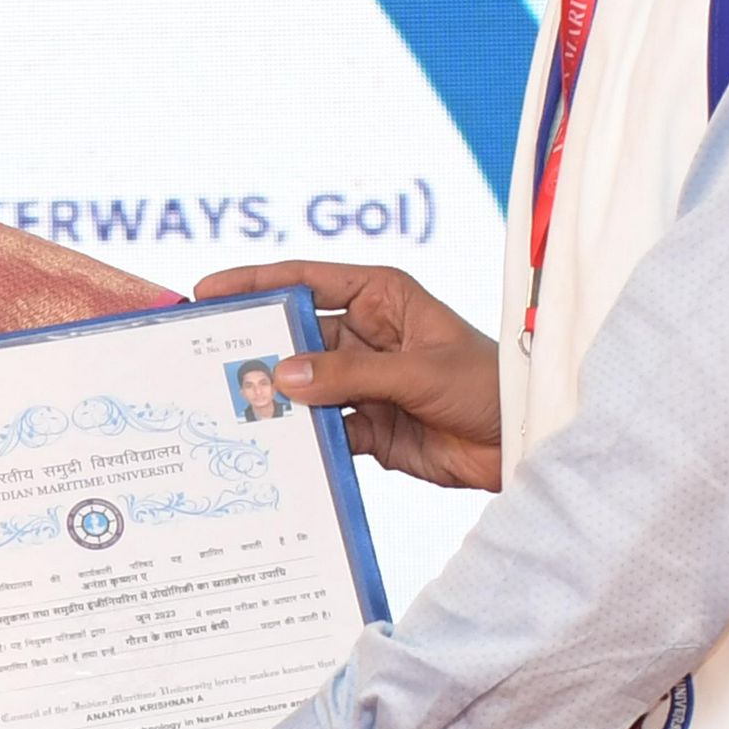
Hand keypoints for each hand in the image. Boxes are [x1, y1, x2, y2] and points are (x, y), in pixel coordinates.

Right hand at [195, 262, 502, 488]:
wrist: (526, 444)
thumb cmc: (489, 385)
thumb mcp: (419, 371)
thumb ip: (350, 375)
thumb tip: (284, 377)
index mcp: (381, 297)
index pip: (305, 281)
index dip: (255, 284)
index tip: (208, 293)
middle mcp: (367, 335)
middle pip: (296, 335)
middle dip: (256, 347)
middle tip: (203, 359)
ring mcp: (364, 382)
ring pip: (304, 386)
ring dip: (274, 398)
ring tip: (224, 407)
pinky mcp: (369, 427)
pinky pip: (322, 429)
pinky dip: (300, 439)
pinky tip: (269, 447)